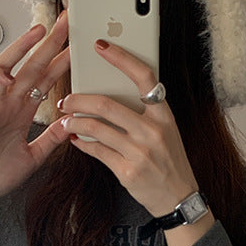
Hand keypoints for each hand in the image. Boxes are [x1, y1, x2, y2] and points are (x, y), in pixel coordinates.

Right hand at [0, 15, 70, 205]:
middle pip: (30, 65)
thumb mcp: (34, 157)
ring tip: (39, 32)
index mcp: (21, 112)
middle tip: (66, 23)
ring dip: (21, 47)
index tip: (79, 47)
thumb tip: (72, 122)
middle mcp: (6, 103)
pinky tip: (7, 74)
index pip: (46, 80)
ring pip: (4, 66)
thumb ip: (50, 139)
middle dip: (49, 44)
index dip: (61, 62)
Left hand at [56, 39, 200, 217]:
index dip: (121, 58)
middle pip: (107, 104)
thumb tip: (111, 94)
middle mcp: (153, 131)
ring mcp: (140, 152)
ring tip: (66, 121)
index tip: (100, 46)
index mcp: (164, 115)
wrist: (179, 198)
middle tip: (66, 100)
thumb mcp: (167, 131)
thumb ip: (145, 113)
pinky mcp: (127, 171)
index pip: (144, 77)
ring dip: (74, 123)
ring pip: (96, 128)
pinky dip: (81, 144)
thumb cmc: (169, 161)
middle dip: (79, 100)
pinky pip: (96, 151)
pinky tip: (75, 139)